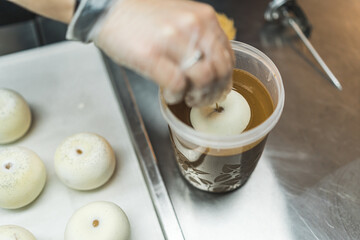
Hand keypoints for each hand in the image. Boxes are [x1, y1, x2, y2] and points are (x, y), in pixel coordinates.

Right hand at [96, 0, 233, 106]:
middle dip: (214, 92)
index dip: (224, 80)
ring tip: (187, 97)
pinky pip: (177, 84)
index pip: (227, 57)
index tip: (217, 89)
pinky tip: (170, 94)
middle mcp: (194, 27)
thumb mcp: (182, 20)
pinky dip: (176, 96)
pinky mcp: (152, 55)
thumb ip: (200, 39)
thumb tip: (212, 68)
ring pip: (203, 80)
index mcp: (204, 18)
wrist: (108, 8)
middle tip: (202, 100)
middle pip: (220, 71)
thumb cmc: (143, 17)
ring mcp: (173, 40)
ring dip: (197, 96)